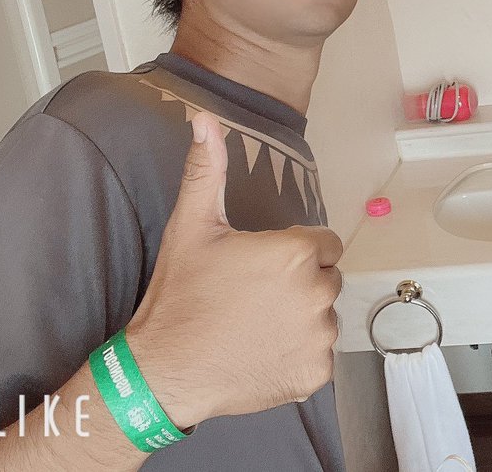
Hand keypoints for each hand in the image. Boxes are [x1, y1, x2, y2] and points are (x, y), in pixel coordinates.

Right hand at [125, 112, 342, 428]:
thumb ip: (206, 169)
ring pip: (324, 316)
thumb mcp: (191, 227)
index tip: (262, 268)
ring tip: (257, 325)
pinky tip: (262, 352)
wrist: (164, 371)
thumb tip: (204, 118)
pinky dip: (298, 354)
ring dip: (302, 319)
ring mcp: (320, 337)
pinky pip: (319, 354)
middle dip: (300, 284)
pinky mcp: (316, 374)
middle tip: (255, 297)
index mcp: (299, 253)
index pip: (324, 244)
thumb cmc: (180, 296)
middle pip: (327, 278)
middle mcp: (319, 293)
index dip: (294, 253)